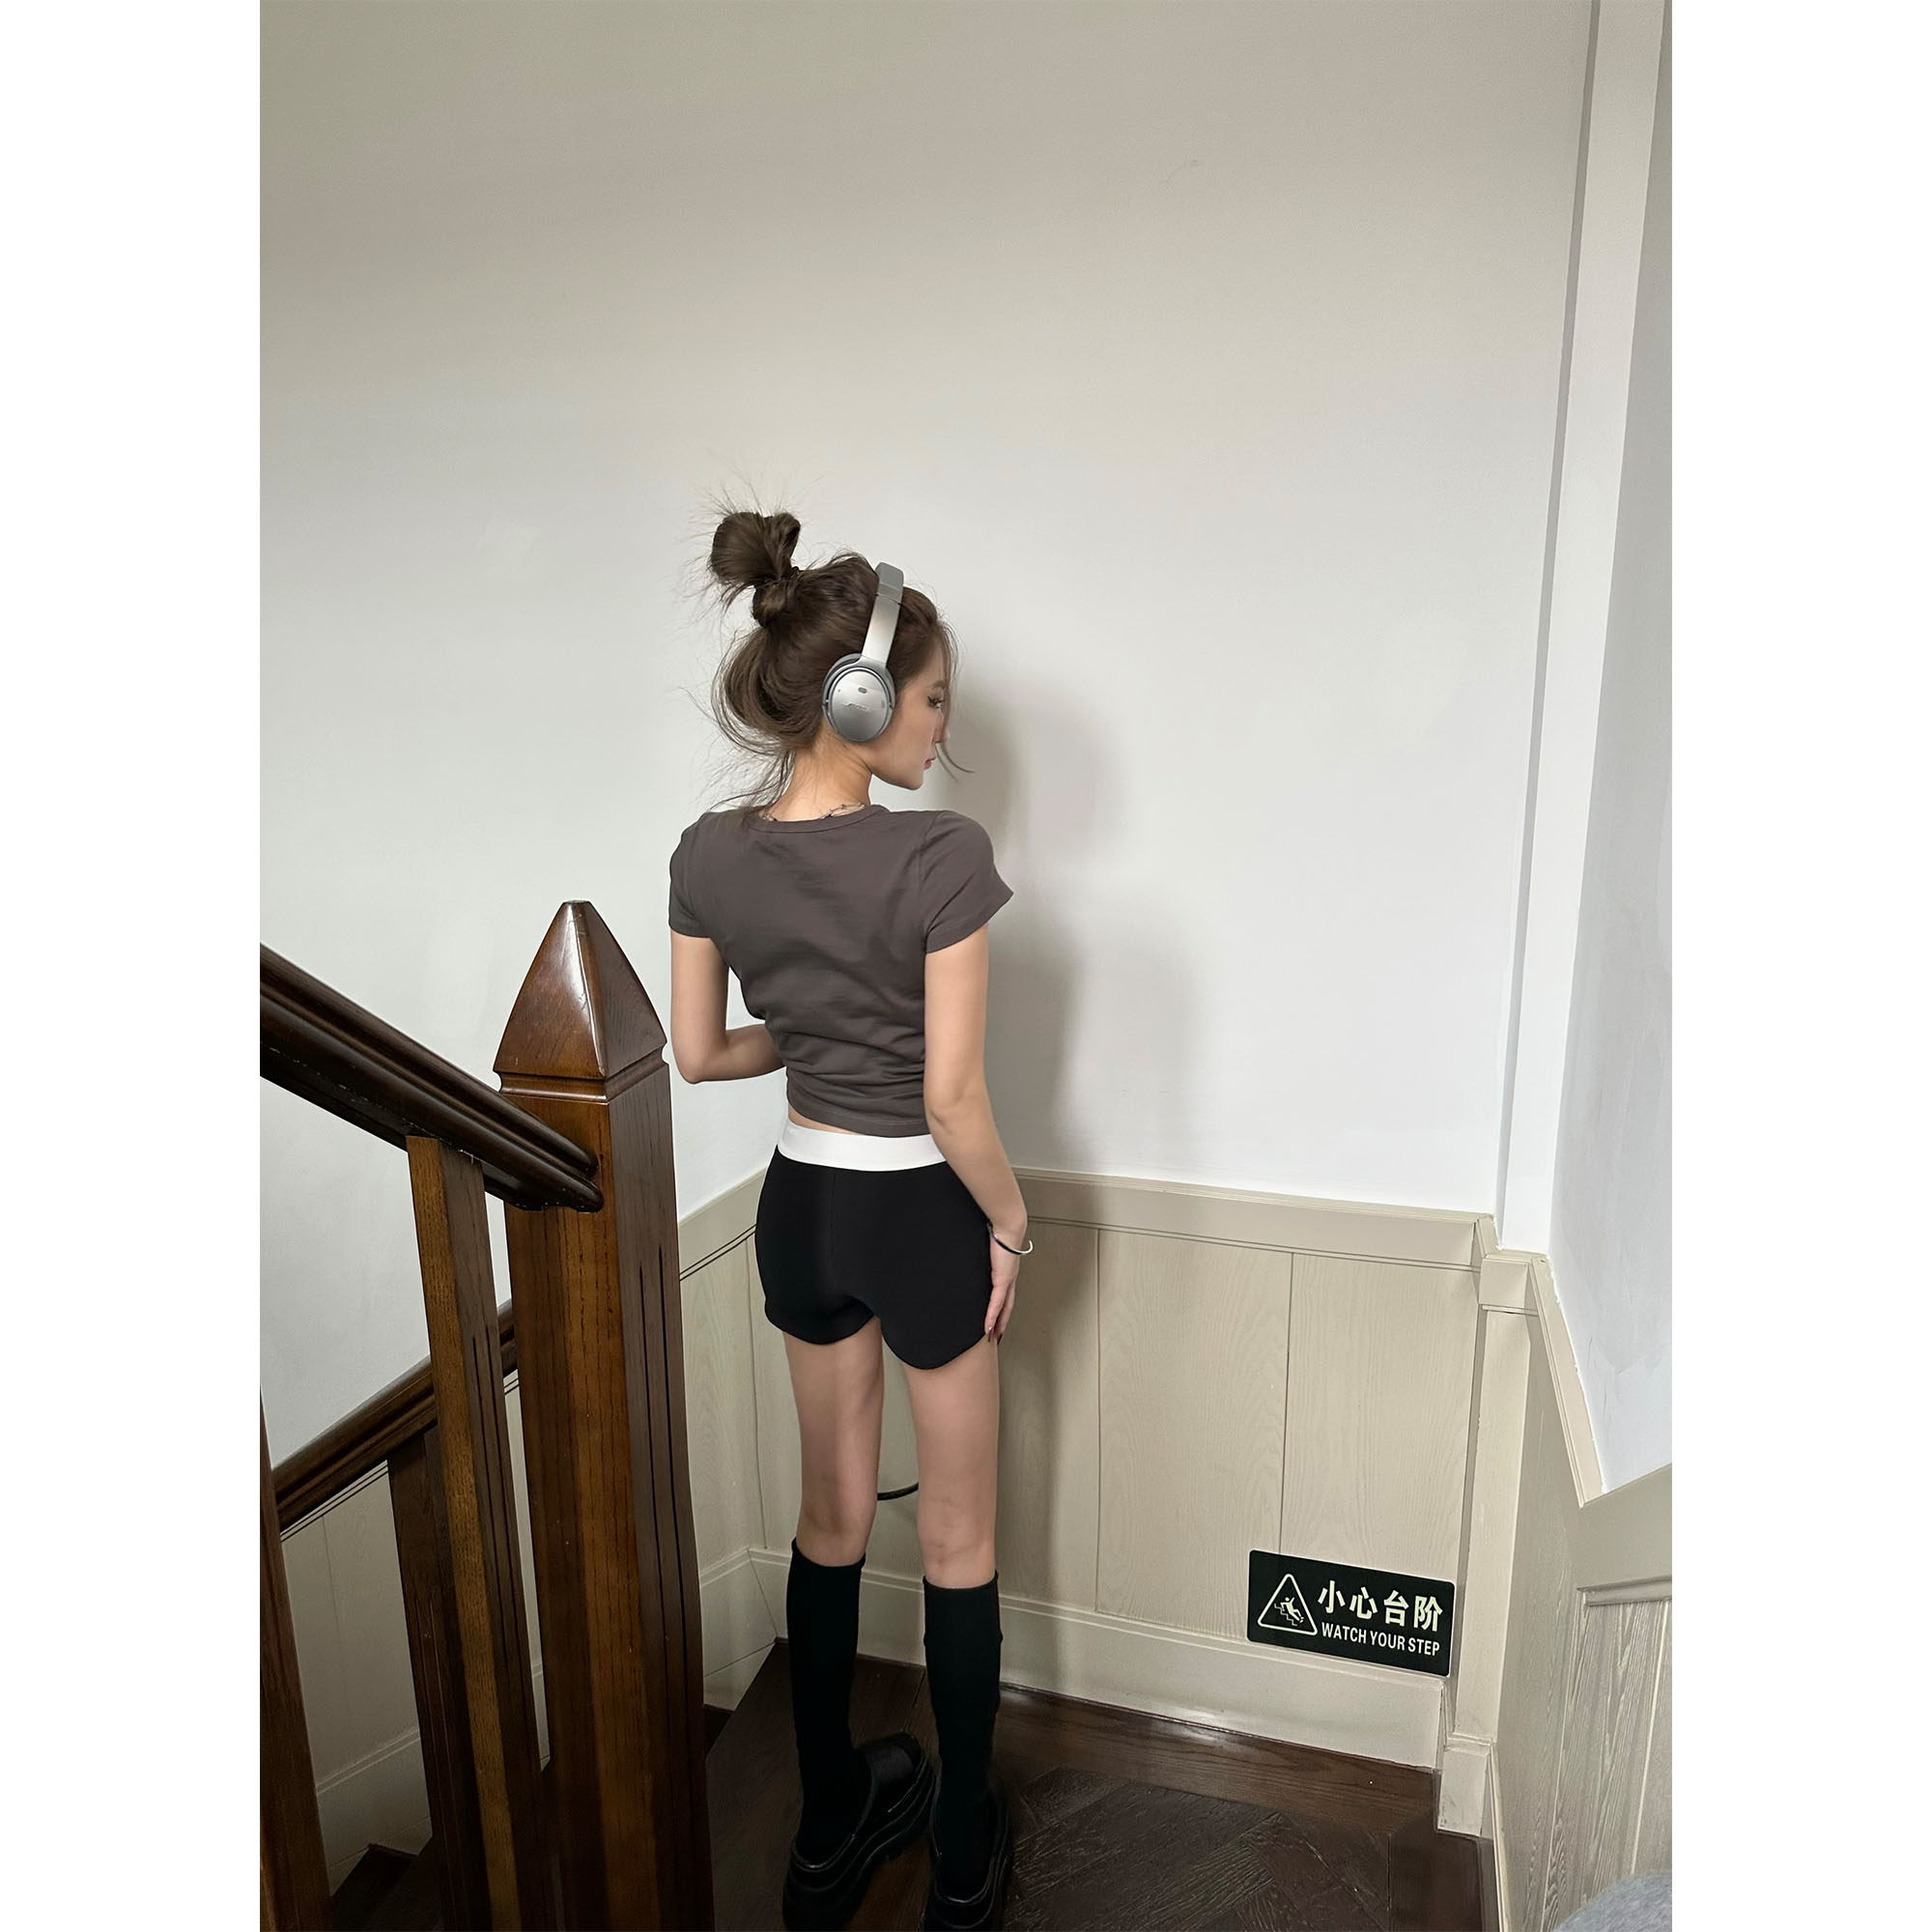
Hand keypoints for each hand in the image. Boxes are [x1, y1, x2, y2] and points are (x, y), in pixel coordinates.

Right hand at [985, 1227, 1022, 1343]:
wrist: (1008, 1226)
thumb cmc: (999, 1231)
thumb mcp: (988, 1246)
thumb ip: (982, 1254)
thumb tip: (972, 1252)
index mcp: (1007, 1271)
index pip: (1005, 1296)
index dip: (1001, 1311)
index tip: (996, 1321)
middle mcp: (1009, 1279)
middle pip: (1006, 1308)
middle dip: (1001, 1324)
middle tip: (995, 1338)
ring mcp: (1007, 1281)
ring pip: (1003, 1309)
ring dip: (997, 1325)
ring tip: (991, 1339)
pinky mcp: (1002, 1279)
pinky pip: (997, 1303)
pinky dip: (992, 1316)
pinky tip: (987, 1327)